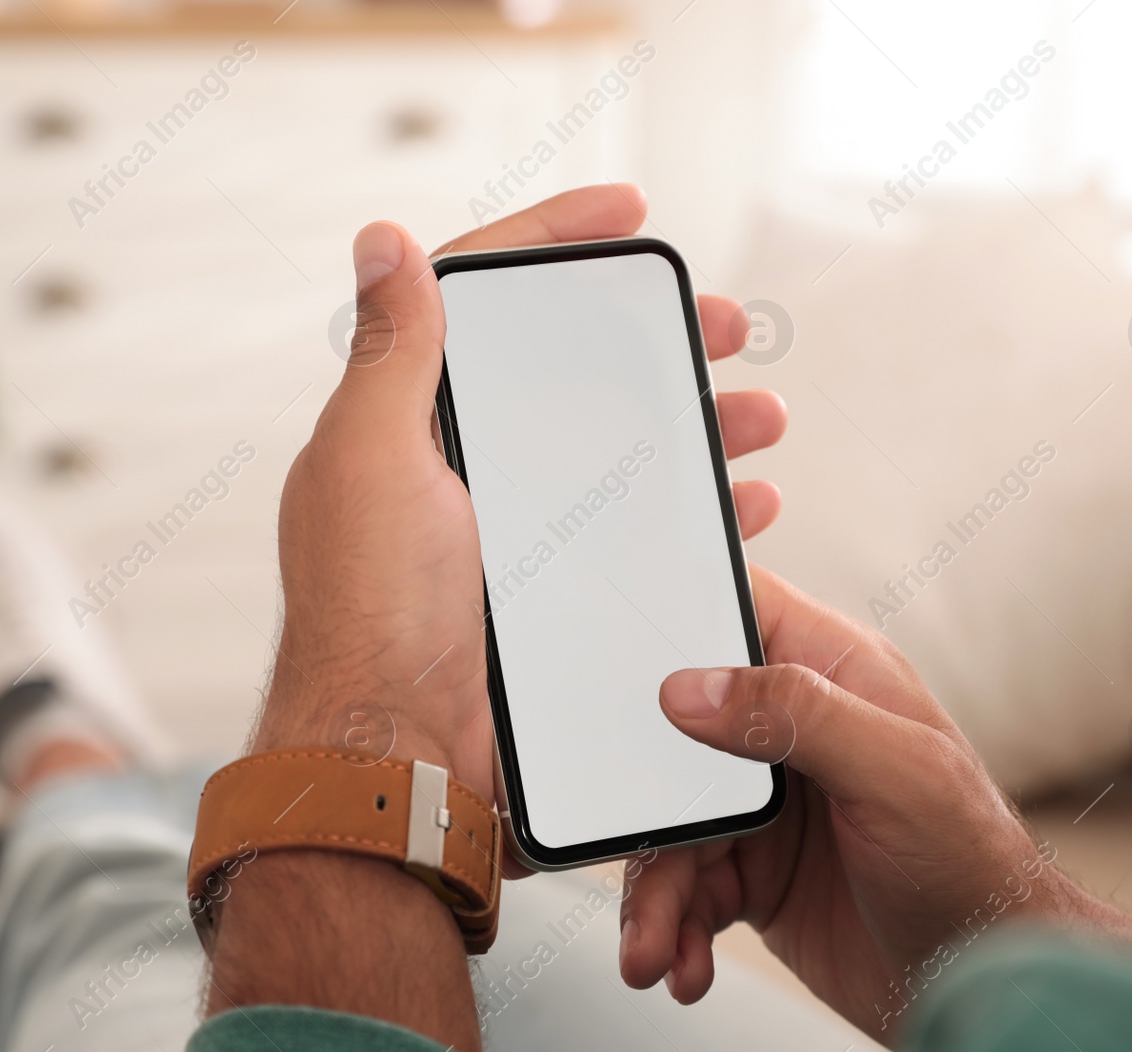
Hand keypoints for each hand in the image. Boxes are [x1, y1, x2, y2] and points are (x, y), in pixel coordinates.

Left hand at [257, 185, 787, 820]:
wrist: (400, 756)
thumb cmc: (372, 612)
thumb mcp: (374, 463)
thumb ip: (389, 353)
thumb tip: (381, 240)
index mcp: (410, 421)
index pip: (479, 296)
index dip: (551, 238)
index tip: (627, 214)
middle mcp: (458, 467)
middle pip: (568, 370)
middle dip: (653, 339)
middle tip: (728, 328)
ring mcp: (507, 532)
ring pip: (616, 451)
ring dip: (692, 423)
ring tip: (758, 417)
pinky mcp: (547, 592)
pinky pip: (633, 532)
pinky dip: (689, 510)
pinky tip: (741, 504)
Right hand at [618, 566, 1131, 1042]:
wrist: (989, 987)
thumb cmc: (976, 868)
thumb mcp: (898, 774)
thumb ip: (797, 714)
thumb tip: (692, 686)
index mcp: (832, 675)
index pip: (735, 612)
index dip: (670, 616)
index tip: (607, 654)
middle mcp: (792, 734)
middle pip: (674, 733)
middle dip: (639, 803)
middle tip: (624, 847)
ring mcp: (769, 806)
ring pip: (669, 824)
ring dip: (652, 890)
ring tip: (654, 946)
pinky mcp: (754, 873)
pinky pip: (684, 887)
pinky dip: (672, 927)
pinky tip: (684, 962)